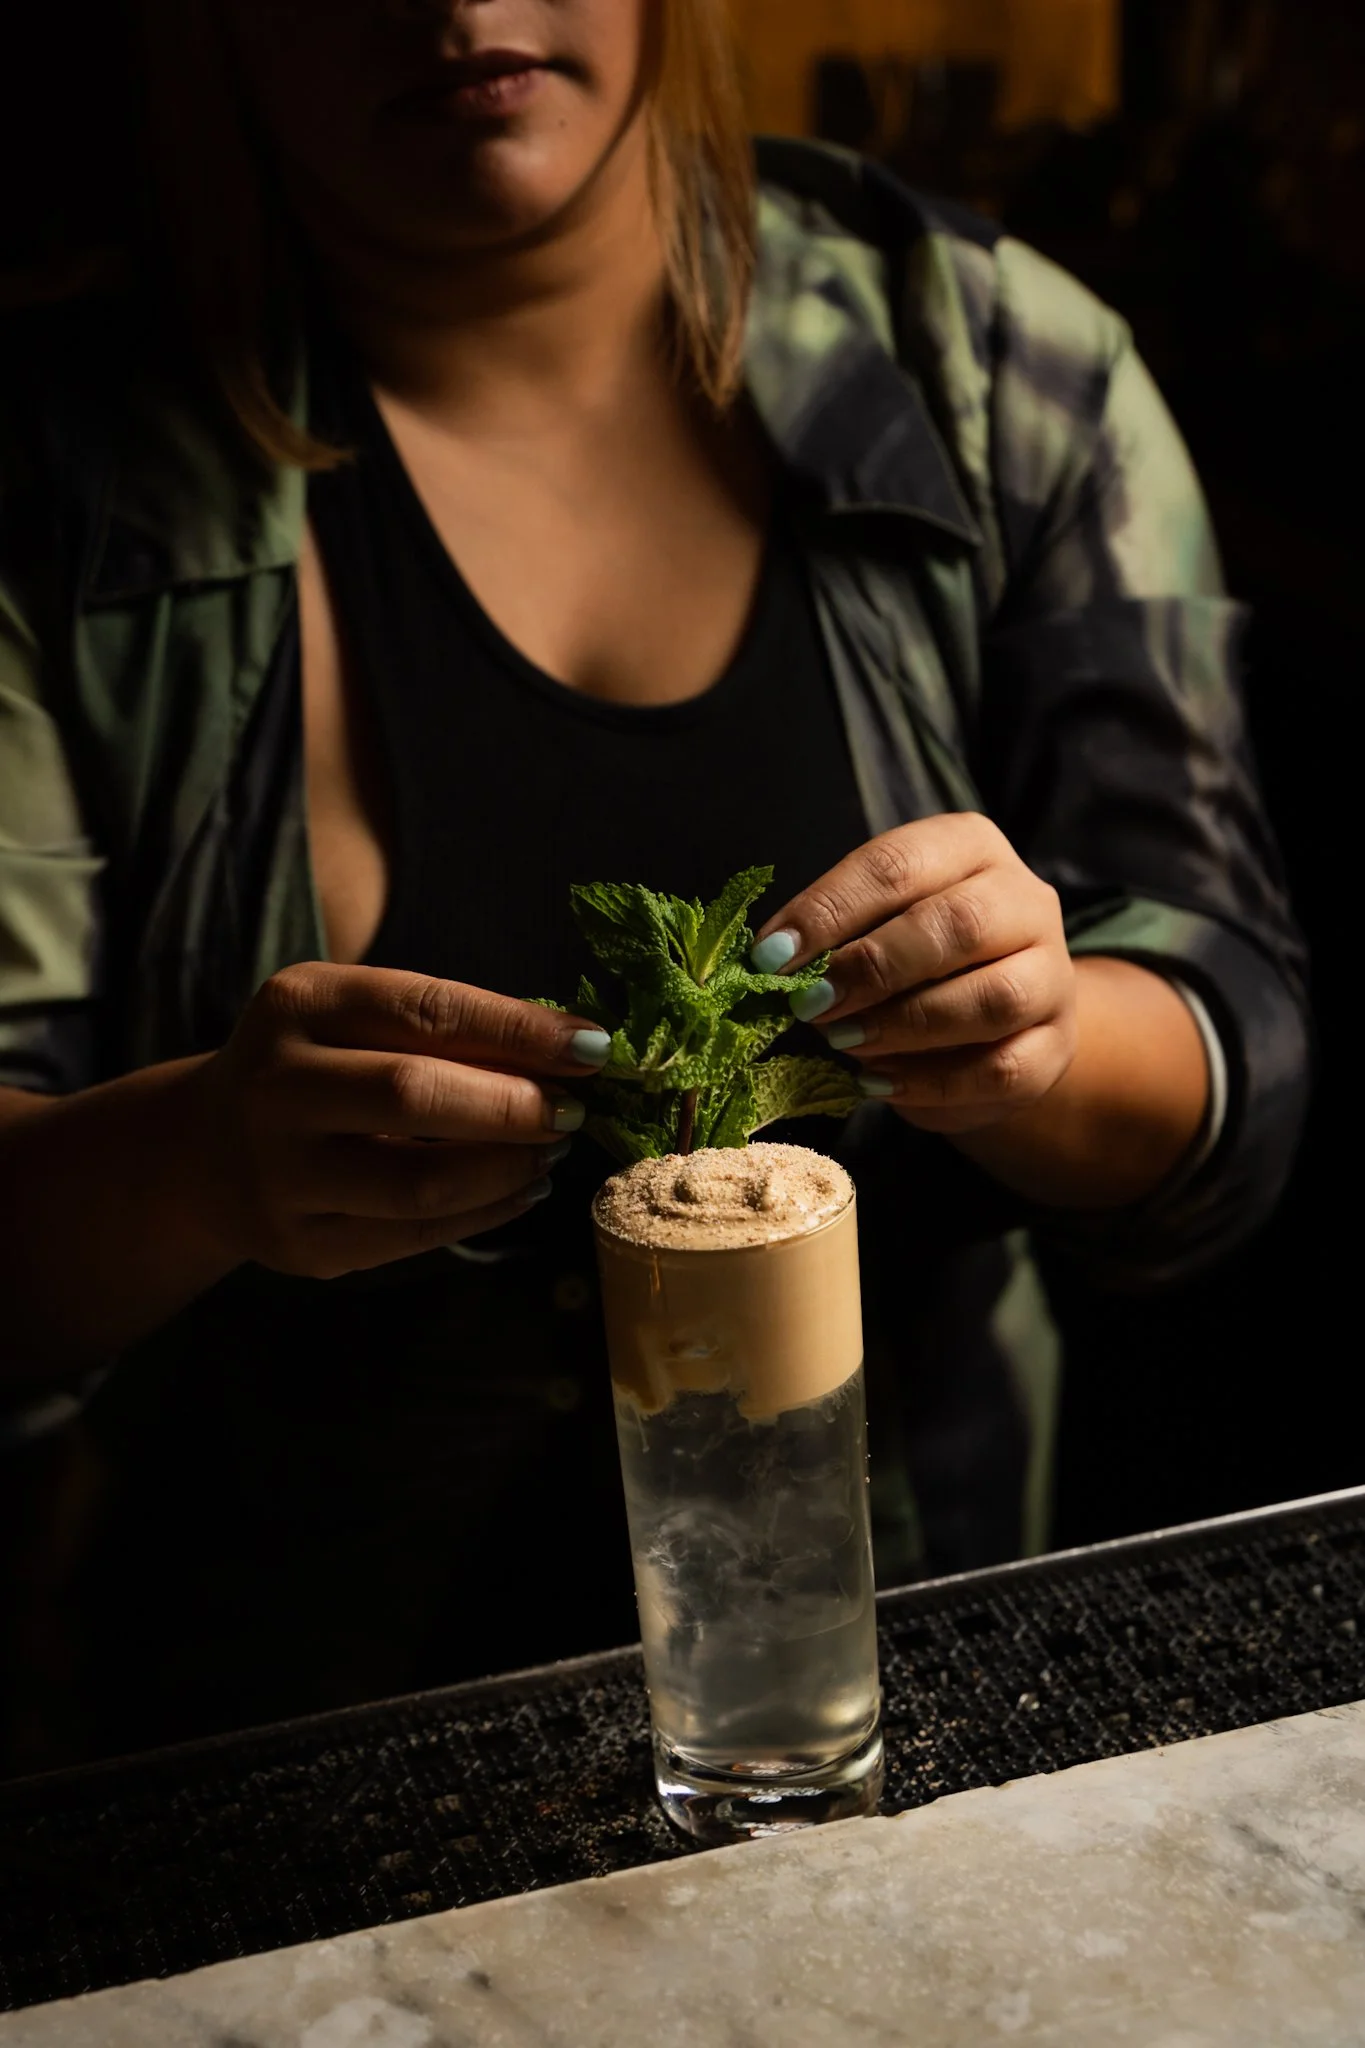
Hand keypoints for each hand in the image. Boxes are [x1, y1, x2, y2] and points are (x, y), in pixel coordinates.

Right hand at [194, 963, 611, 1276]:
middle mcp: (275, 1087)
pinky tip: (521, 1189)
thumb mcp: (355, 1020)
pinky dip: (485, 1212)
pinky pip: (413, 1237)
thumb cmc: (314, 1068)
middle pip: (414, 1094)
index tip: (593, 1046)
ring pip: (418, 1182)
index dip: (518, 1030)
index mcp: (297, 1005)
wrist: (201, 1153)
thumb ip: (446, 1028)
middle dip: (514, 1105)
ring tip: (552, 1151)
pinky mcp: (300, 1245)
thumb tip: (573, 1049)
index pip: (424, 1010)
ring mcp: (279, 1175)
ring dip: (507, 1166)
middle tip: (573, 1110)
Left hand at [753, 814, 1076, 1135]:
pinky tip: (879, 1083)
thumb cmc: (915, 957)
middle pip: (958, 925)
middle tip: (810, 1005)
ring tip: (844, 1043)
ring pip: (991, 999)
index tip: (770, 957)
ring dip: (904, 1026)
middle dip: (872, 968)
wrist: (995, 1019)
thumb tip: (769, 964)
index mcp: (970, 847)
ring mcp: (1052, 976)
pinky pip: (1001, 1070)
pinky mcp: (1057, 1046)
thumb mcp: (874, 923)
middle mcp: (1025, 901)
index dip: (828, 910)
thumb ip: (833, 934)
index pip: (898, 864)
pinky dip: (932, 1082)